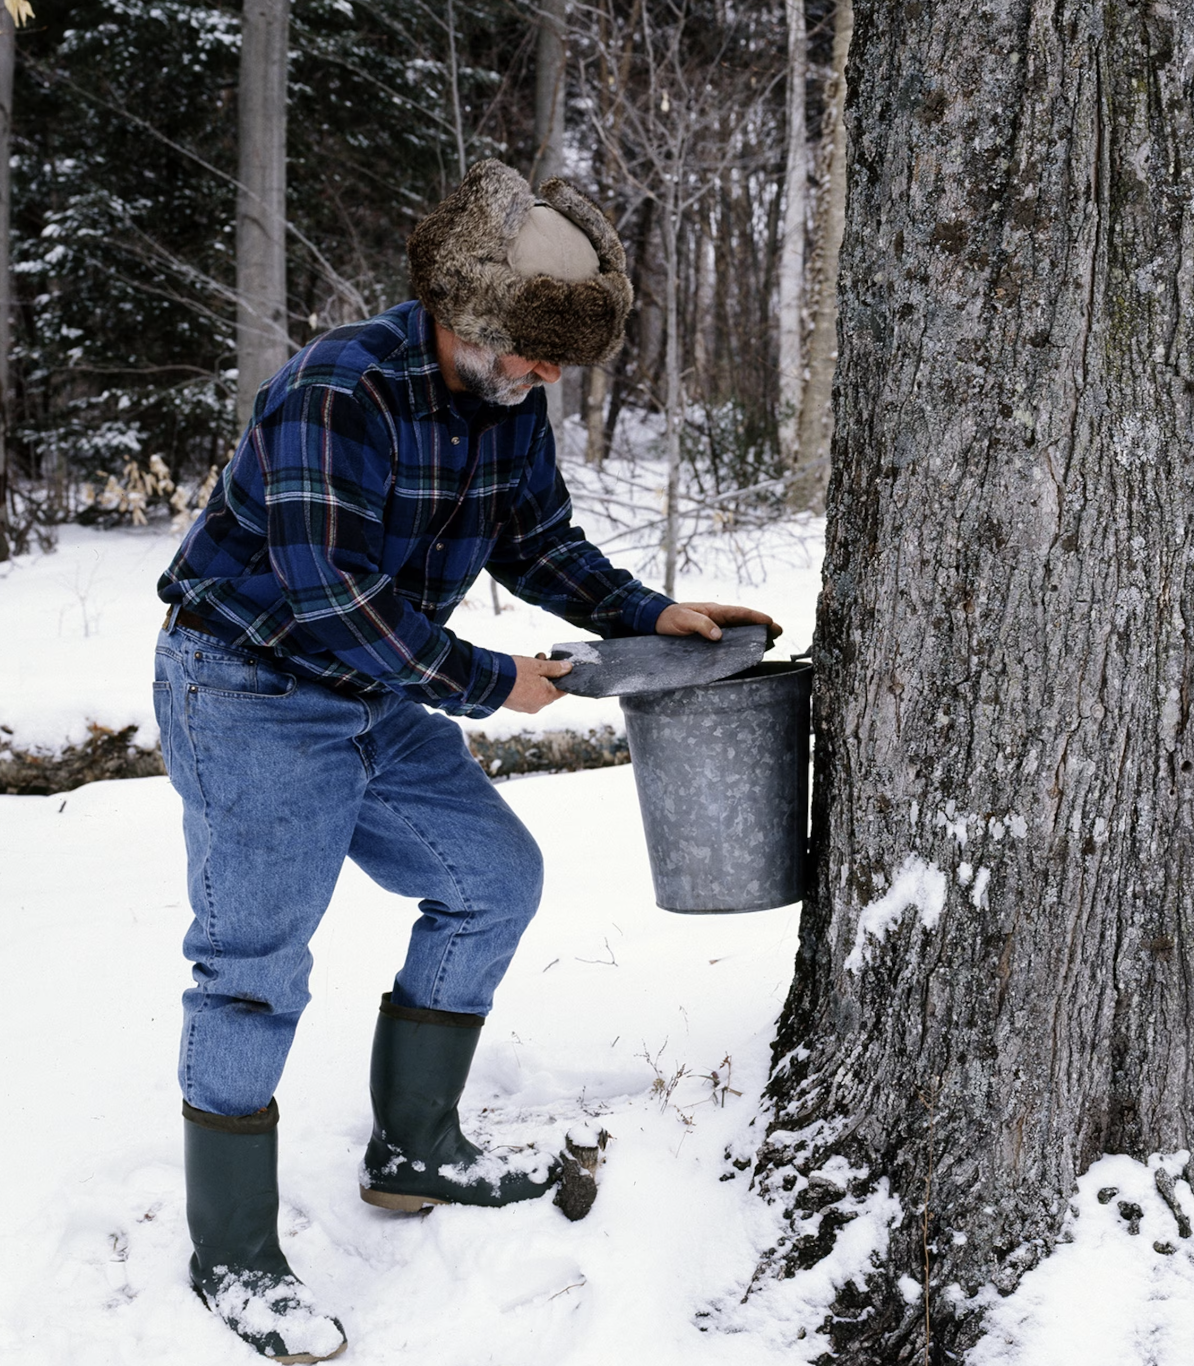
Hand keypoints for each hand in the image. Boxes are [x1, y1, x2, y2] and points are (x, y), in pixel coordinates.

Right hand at [502, 653, 572, 713]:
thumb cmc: (514, 673)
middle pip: (549, 689)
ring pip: (536, 691)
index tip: (556, 664)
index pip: (563, 689)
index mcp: (546, 697)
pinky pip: (525, 695)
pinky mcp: (515, 706)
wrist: (488, 681)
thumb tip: (568, 668)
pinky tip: (518, 675)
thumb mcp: (538, 666)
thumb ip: (555, 667)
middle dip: (546, 674)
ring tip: (526, 665)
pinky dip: (525, 685)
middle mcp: (537, 706)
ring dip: (535, 679)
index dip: (562, 675)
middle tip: (539, 659)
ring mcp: (525, 707)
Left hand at [655, 601, 781, 642]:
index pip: (740, 613)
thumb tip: (719, 636)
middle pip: (744, 621)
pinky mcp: (710, 636)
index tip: (771, 622)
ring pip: (739, 630)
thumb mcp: (685, 620)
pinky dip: (741, 641)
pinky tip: (747, 649)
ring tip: (769, 642)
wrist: (657, 621)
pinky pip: (730, 638)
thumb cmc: (671, 618)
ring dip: (754, 634)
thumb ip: (701, 625)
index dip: (756, 617)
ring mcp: (715, 627)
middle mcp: (718, 618)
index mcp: (715, 611)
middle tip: (779, 632)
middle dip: (762, 625)